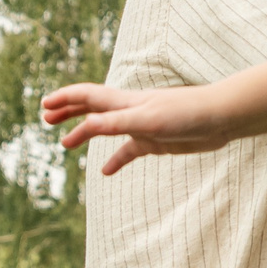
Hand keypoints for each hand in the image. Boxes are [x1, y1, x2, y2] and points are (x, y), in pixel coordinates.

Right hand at [40, 83, 243, 173]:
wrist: (221, 119)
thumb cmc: (187, 114)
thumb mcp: (148, 120)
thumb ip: (117, 123)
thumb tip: (85, 125)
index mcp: (125, 102)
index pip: (87, 96)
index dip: (65, 99)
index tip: (45, 106)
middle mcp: (130, 111)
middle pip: (92, 108)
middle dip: (69, 112)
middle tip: (46, 119)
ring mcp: (142, 126)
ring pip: (107, 129)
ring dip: (86, 133)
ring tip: (66, 144)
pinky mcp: (155, 142)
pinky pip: (129, 151)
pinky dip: (115, 159)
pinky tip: (106, 171)